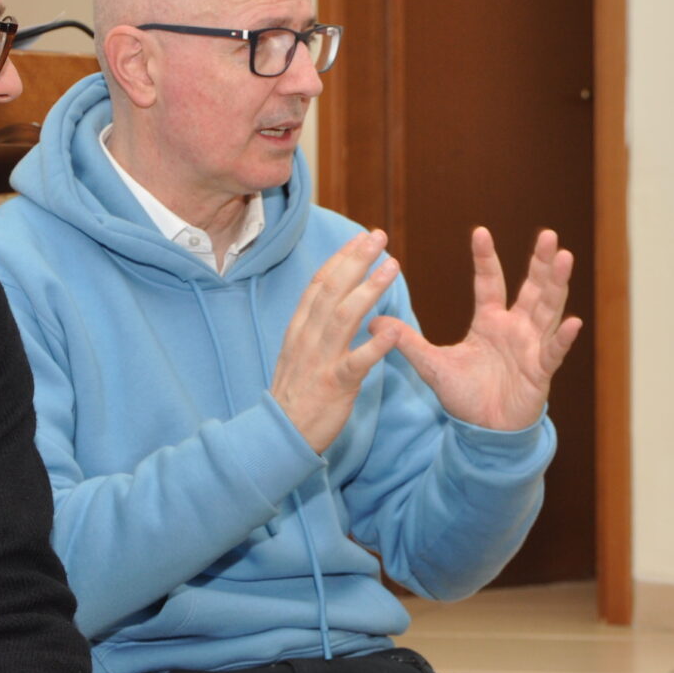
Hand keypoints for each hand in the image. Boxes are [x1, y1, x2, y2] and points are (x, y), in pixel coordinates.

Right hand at [270, 230, 401, 452]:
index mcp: (299, 329)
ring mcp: (320, 360)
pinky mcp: (335, 385)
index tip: (359, 237)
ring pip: (344, 316)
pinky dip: (375, 345)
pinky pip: (356, 362)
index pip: (319, 284)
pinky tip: (393, 331)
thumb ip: (314, 327)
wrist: (280, 436)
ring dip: (369, 288)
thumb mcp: (297, 353)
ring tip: (391, 266)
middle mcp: (307, 338)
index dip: (340, 258)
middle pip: (331, 290)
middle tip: (377, 236)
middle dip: (355, 260)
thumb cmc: (295, 395)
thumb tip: (332, 302)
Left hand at [370, 226, 582, 430]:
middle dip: (539, 262)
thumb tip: (373, 321)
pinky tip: (573, 321)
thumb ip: (408, 342)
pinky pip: (553, 352)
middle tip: (548, 234)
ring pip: (548, 310)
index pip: (489, 282)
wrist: (484, 432)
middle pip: (531, 288)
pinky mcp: (540, 371)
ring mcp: (531, 347)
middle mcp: (515, 328)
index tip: (480, 231)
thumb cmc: (465, 396)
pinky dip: (562, 338)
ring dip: (556, 285)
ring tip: (564, 257)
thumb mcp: (432, 365)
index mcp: (490, 322)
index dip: (485, 258)